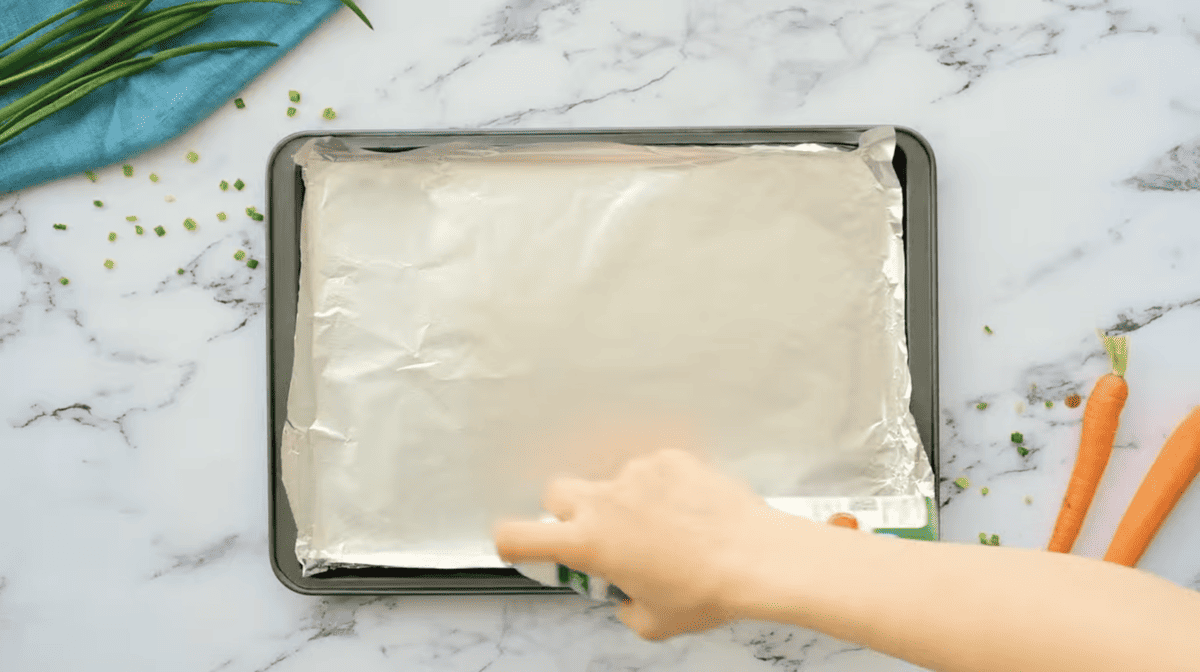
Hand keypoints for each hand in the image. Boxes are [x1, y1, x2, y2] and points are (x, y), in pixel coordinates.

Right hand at [493, 447, 794, 639]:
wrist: (759, 558)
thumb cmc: (709, 590)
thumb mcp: (652, 622)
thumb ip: (622, 605)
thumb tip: (626, 595)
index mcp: (589, 543)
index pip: (517, 535)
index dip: (511, 542)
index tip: (521, 546)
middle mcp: (605, 501)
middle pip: (556, 493)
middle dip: (568, 513)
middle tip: (599, 536)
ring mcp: (637, 474)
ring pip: (610, 481)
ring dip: (623, 501)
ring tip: (664, 528)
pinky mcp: (669, 459)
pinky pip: (651, 470)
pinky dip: (661, 487)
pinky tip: (686, 511)